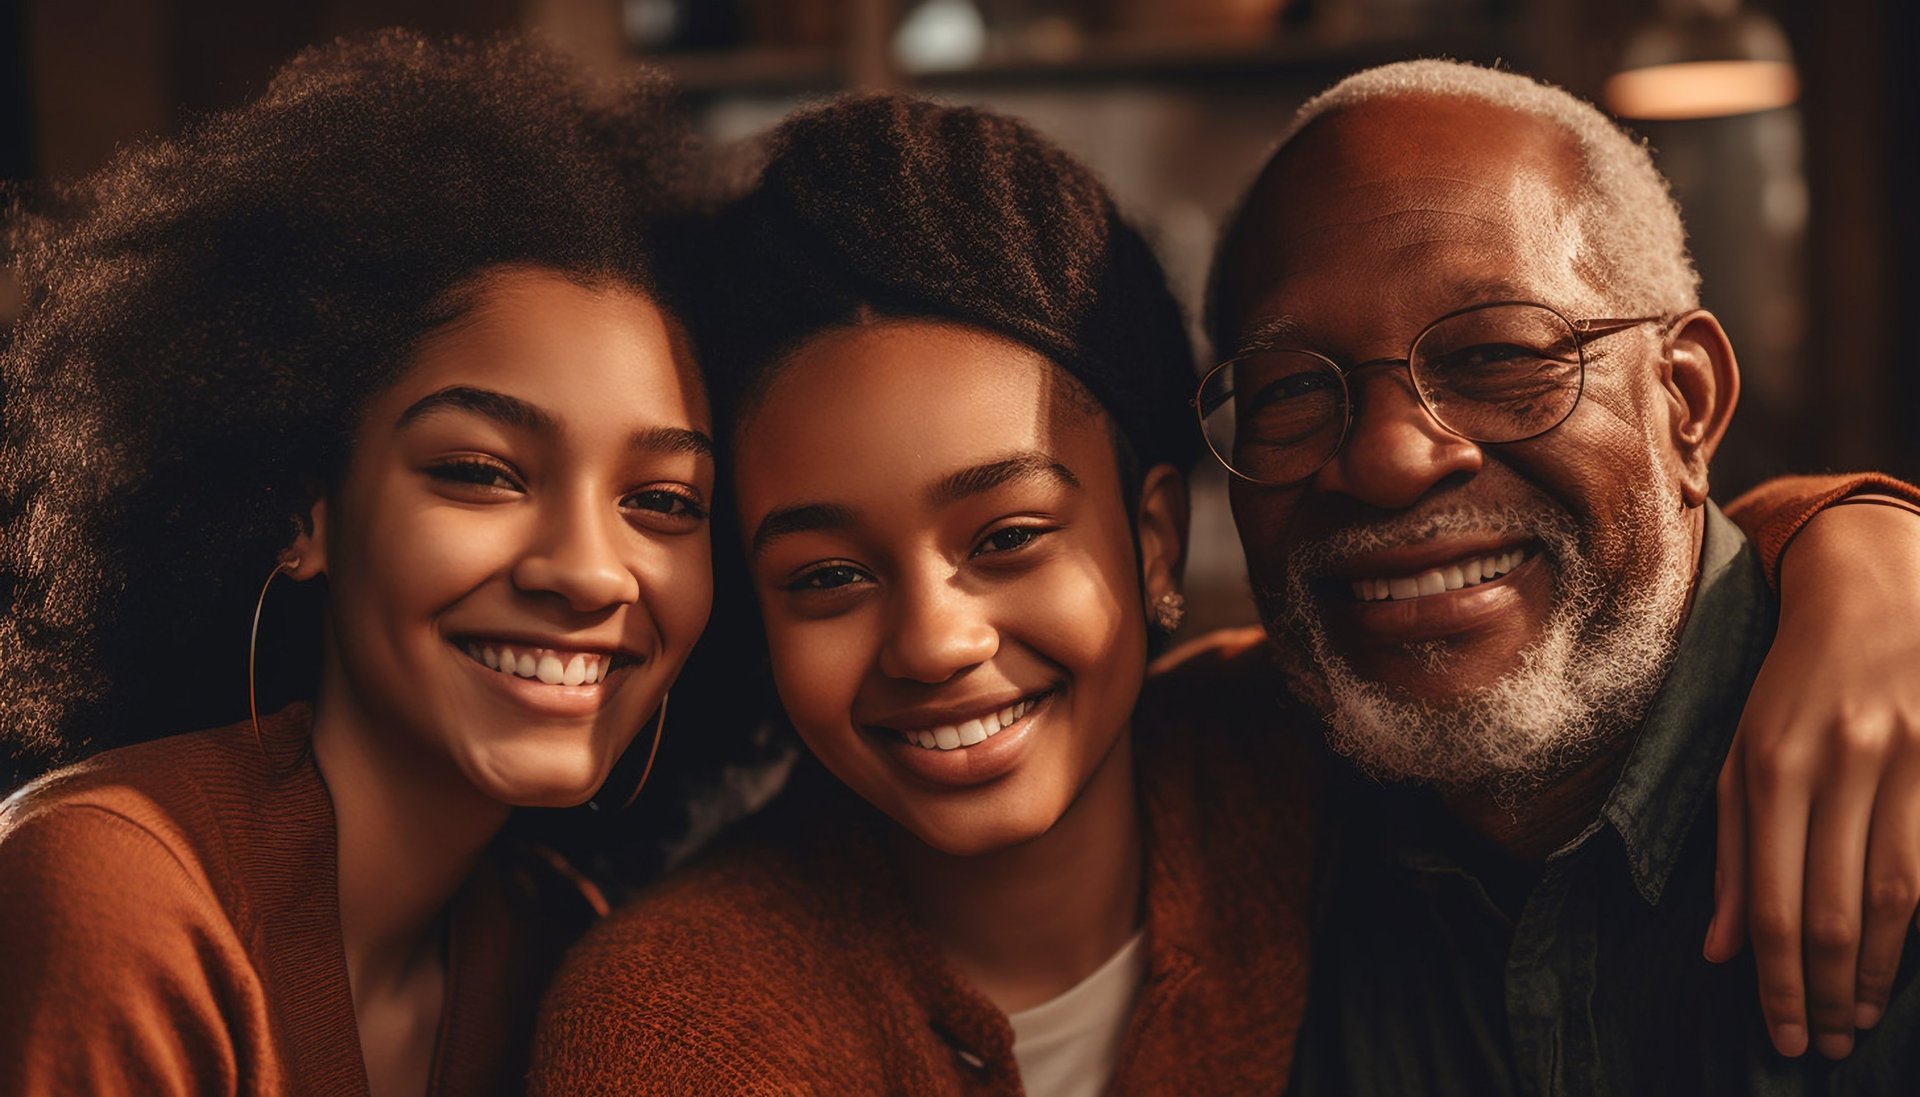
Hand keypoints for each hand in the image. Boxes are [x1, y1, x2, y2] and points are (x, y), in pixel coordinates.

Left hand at [1707, 498, 1919, 1058]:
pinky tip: (1899, 962)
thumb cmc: (1793, 686)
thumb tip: (1717, 951)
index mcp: (1771, 765)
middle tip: (1825, 1043)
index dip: (1776, 980)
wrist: (1874, 596)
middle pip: (1830, 909)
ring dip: (1875, 971)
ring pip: (1894, 897)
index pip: (1769, 900)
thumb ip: (1728, 854)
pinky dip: (1918, 926)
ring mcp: (1903, 763)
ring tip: (1860, 1017)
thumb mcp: (1739, 755)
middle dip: (1825, 989)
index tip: (1784, 1033)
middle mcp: (1838, 766)